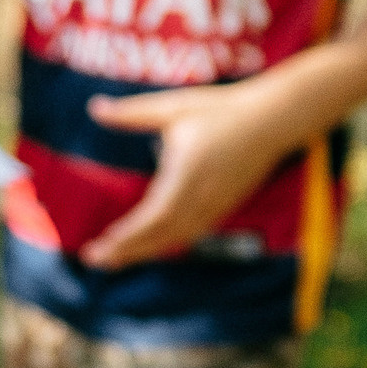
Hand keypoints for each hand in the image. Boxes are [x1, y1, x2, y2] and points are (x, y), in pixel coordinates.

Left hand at [78, 81, 321, 270]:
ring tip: (116, 259)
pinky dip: (168, 242)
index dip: (126, 237)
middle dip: (128, 251)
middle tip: (95, 260)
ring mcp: (215, 205)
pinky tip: (152, 245)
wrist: (272, 119)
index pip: (152, 217)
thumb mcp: (173, 107)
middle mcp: (201, 198)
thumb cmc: (221, 109)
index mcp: (185, 175)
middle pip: (161, 235)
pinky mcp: (224, 206)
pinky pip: (192, 232)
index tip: (101, 247)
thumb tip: (94, 108)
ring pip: (176, 237)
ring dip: (145, 250)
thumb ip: (132, 113)